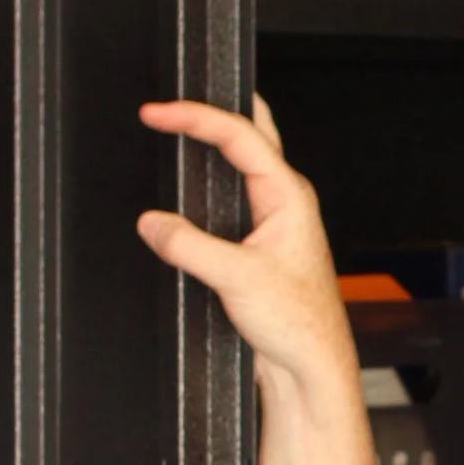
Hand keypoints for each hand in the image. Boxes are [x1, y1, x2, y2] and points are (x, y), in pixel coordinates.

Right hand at [137, 95, 353, 398]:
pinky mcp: (260, 244)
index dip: (194, 116)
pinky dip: (211, 181)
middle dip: (214, 108)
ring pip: (244, 163)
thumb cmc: (300, 325)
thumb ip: (189, 247)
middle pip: (252, 133)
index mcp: (289, 195)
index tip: (156, 112)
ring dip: (215, 142)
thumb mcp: (237, 279)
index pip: (239, 134)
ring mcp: (274, 221)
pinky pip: (234, 197)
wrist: (310, 367)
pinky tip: (193, 187)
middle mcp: (285, 201)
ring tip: (181, 125)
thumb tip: (152, 222)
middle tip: (176, 97)